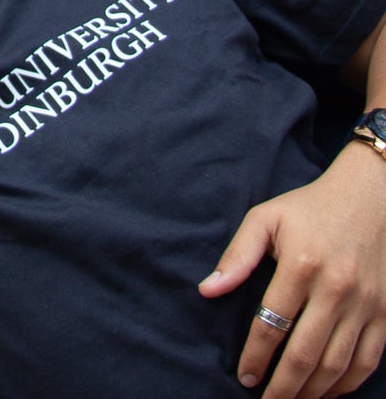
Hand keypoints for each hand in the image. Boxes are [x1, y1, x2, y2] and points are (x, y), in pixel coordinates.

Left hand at [199, 143, 385, 396]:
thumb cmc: (309, 208)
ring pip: (338, 365)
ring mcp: (365, 306)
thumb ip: (237, 255)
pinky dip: (347, 384)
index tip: (244, 376)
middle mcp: (336, 289)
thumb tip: (208, 290)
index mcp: (302, 265)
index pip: (272, 324)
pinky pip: (368, 361)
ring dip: (314, 392)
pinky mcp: (385, 314)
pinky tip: (328, 392)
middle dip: (284, 386)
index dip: (256, 356)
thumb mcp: (266, 218)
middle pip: (306, 354)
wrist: (370, 198)